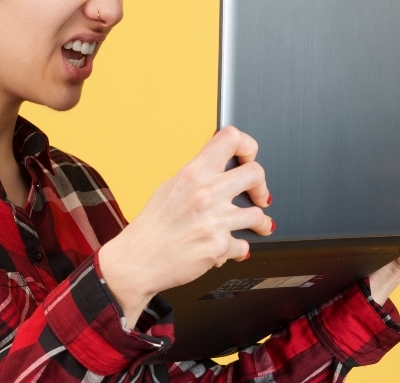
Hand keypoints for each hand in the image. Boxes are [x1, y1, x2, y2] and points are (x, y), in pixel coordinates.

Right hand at [98, 126, 275, 324]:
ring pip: (258, 214)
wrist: (138, 261)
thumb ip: (198, 175)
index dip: (247, 146)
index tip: (248, 158)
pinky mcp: (219, 247)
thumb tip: (221, 167)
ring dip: (261, 223)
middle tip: (260, 196)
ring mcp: (214, 220)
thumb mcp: (170, 187)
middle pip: (255, 173)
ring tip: (260, 225)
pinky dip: (240, 250)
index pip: (231, 139)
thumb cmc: (152, 227)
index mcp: (193, 173)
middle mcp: (206, 193)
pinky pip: (244, 246)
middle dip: (261, 187)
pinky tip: (233, 248)